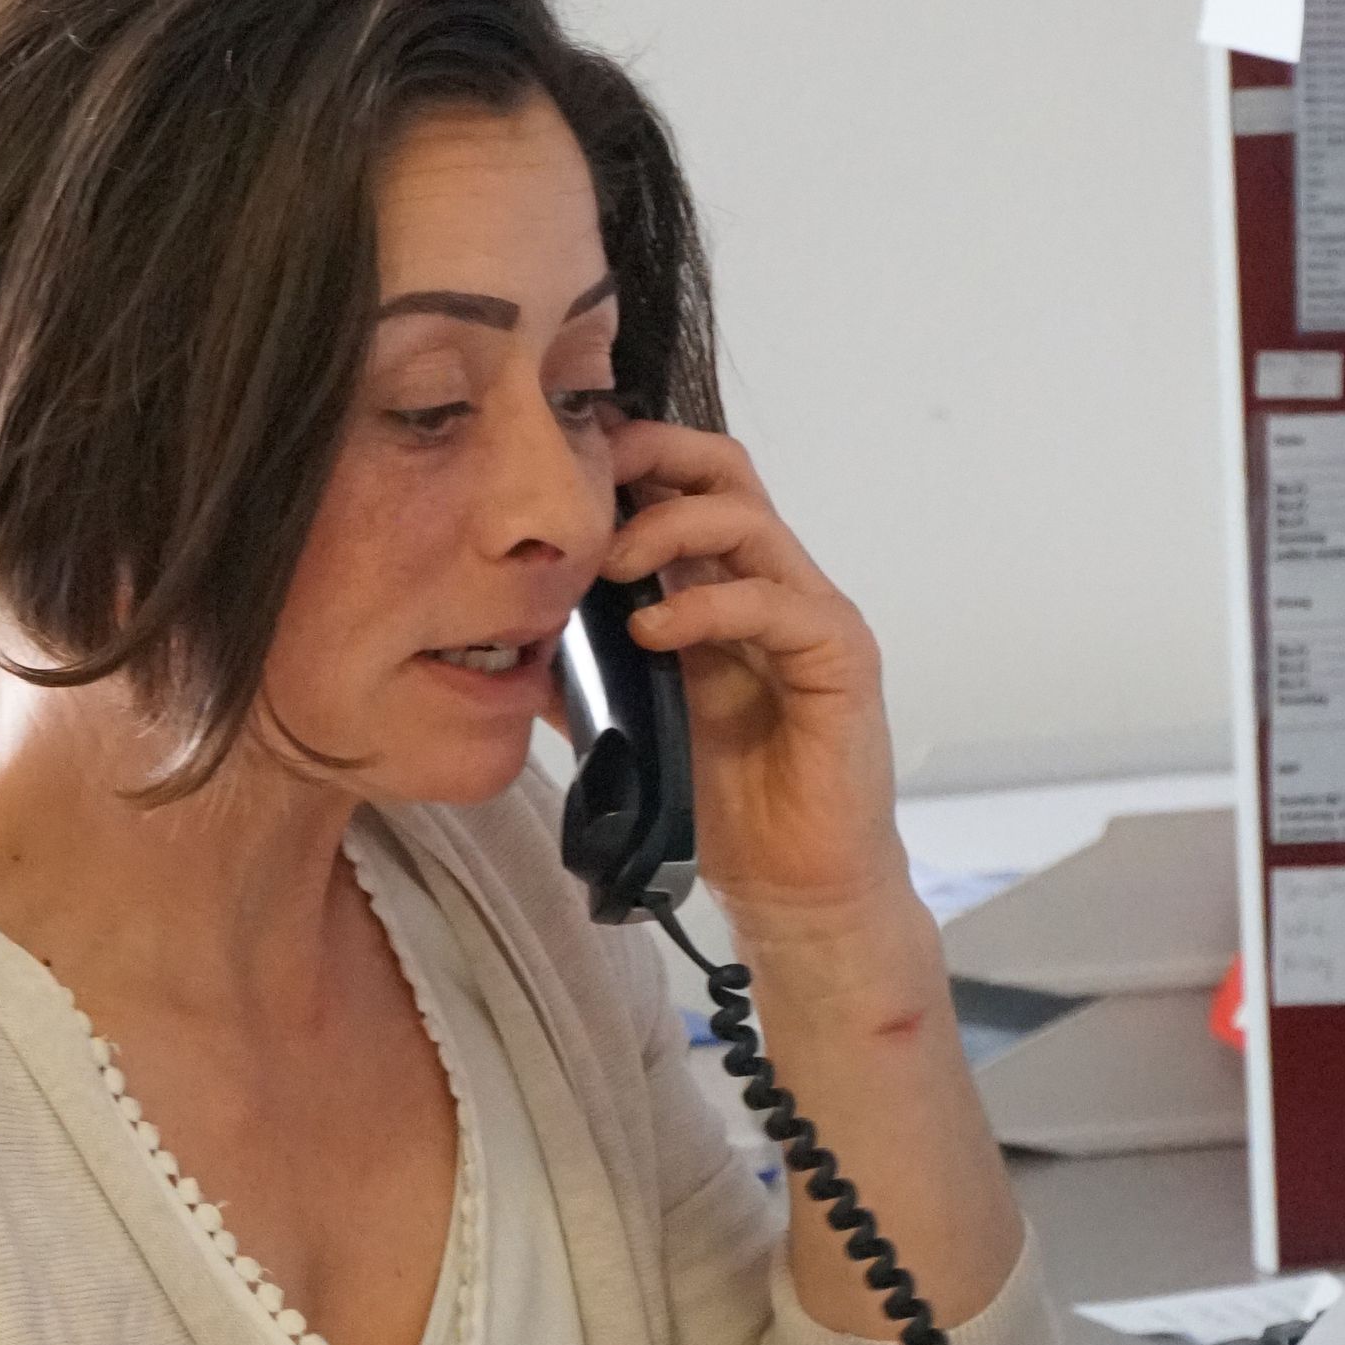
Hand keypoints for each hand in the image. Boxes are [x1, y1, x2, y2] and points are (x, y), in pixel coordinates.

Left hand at [599, 417, 909, 929]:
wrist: (792, 886)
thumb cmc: (720, 805)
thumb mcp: (627, 725)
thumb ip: (578, 676)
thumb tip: (505, 640)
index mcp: (719, 589)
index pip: (681, 486)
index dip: (625, 461)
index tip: (557, 471)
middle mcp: (768, 585)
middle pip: (722, 472)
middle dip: (649, 457)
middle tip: (581, 489)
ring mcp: (810, 614)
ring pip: (746, 520)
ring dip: (666, 527)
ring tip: (605, 566)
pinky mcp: (840, 654)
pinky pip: (773, 602)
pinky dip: (704, 604)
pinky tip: (650, 631)